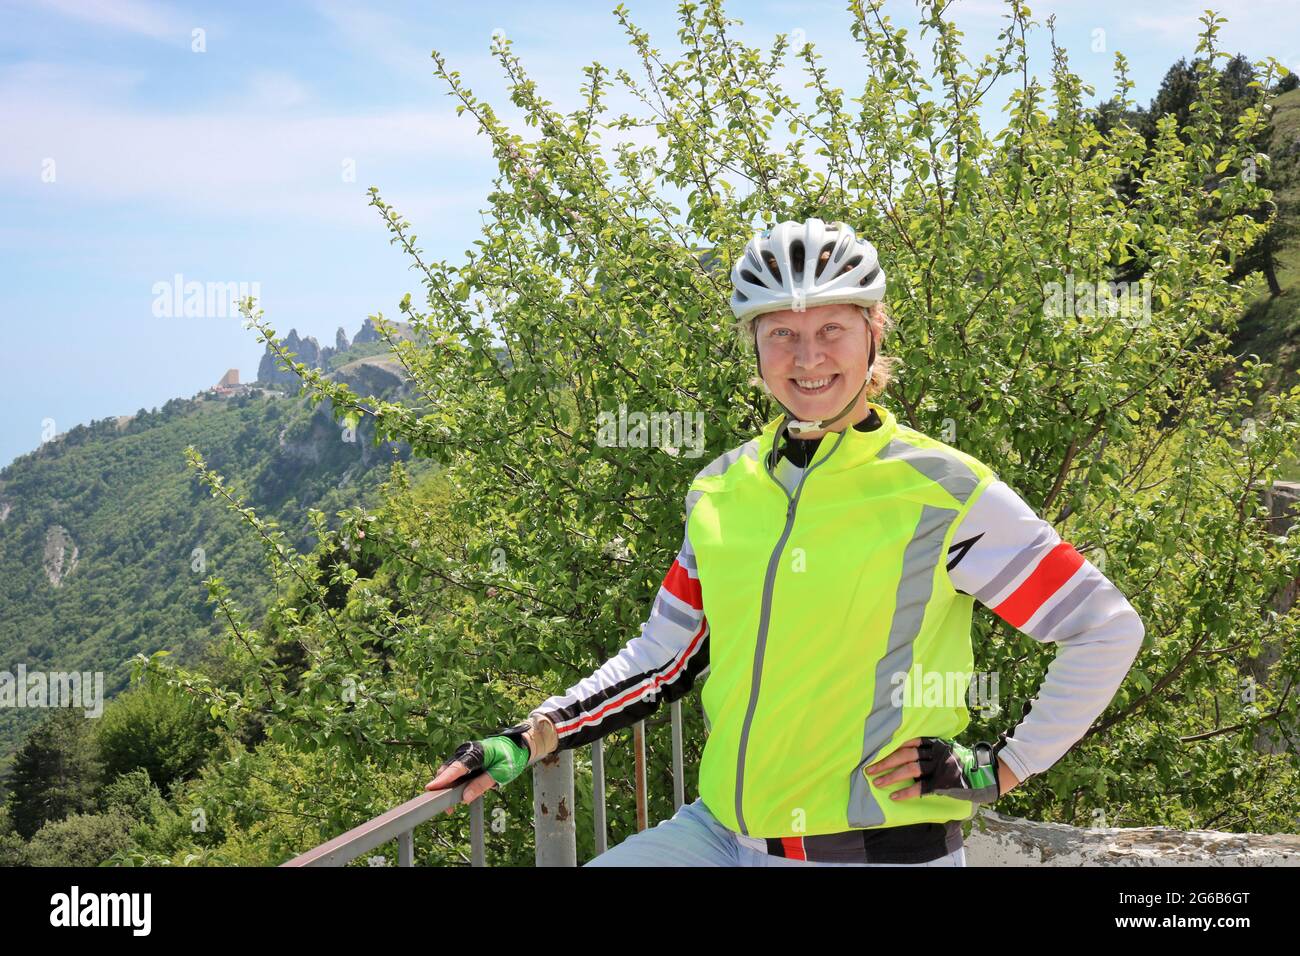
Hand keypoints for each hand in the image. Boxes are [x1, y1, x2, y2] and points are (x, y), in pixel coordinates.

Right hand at [426, 723, 532, 814]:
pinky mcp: (465, 761)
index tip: (431, 788)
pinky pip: (455, 774)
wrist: (516, 747)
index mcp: (477, 752)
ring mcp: (464, 755)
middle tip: (448, 808)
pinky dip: (454, 785)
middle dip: (443, 788)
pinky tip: (458, 796)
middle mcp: (467, 751)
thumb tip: (465, 798)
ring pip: (449, 773)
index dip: (444, 779)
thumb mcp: (501, 773)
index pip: (457, 768)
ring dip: (448, 788)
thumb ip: (482, 784)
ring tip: (451, 807)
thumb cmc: (510, 758)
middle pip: (448, 770)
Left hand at [865, 737, 1017, 802]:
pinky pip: (920, 788)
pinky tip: (894, 797)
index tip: (875, 751)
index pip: (908, 741)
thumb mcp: (947, 749)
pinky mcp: (943, 783)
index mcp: (935, 743)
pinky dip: (906, 793)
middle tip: (869, 769)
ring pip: (909, 769)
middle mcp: (935, 752)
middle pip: (904, 754)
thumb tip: (904, 751)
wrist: (985, 775)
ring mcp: (939, 767)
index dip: (891, 747)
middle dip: (884, 762)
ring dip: (890, 776)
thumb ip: (929, 749)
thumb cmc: (962, 763)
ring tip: (877, 782)